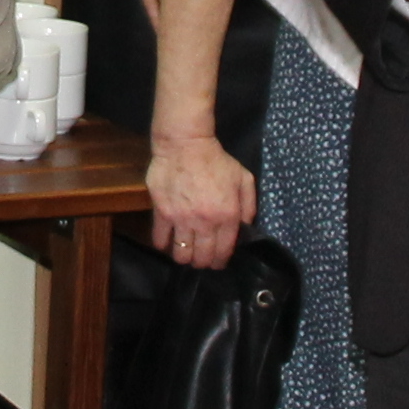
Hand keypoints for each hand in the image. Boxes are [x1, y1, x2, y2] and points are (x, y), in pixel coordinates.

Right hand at [145, 133, 251, 264]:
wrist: (186, 145)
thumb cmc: (216, 160)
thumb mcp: (243, 178)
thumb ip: (249, 205)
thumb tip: (245, 227)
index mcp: (227, 215)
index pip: (223, 251)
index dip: (220, 262)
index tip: (218, 263)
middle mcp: (205, 222)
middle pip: (202, 257)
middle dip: (203, 263)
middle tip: (201, 260)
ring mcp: (182, 219)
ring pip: (181, 254)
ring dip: (184, 258)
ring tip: (185, 254)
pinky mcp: (162, 213)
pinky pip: (160, 239)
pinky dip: (162, 245)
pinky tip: (166, 243)